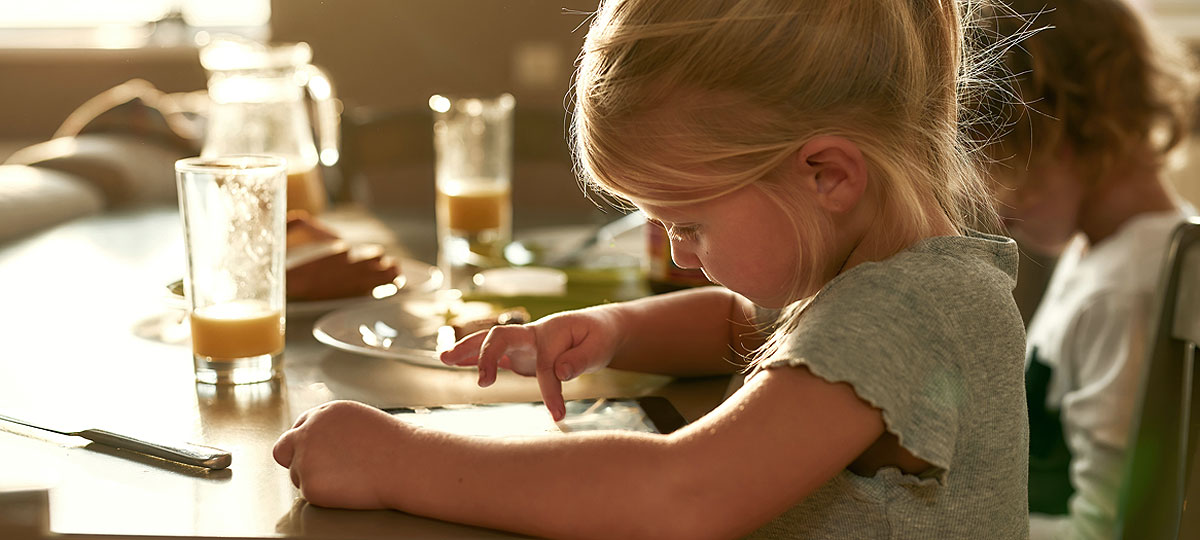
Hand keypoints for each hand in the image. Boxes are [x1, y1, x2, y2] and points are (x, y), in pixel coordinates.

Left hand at [273, 400, 409, 509]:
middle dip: (294, 459)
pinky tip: (348, 488)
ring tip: (348, 479)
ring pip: (297, 474)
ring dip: (316, 479)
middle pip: (283, 448)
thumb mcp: (361, 421)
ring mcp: (306, 458)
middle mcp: (309, 431)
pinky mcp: (310, 484)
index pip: (301, 427)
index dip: (309, 443)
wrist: (405, 465)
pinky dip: (325, 495)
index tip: (320, 454)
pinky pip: (309, 494)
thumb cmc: (394, 446)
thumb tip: (327, 443)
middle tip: (317, 471)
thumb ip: (336, 427)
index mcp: (324, 413)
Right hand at [438, 306, 623, 419]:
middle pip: (501, 337)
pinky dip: (472, 358)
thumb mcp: (598, 347)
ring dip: (467, 350)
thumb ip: (580, 359)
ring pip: (490, 343)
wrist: (597, 328)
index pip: (546, 365)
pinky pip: (492, 355)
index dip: (551, 391)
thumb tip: (560, 371)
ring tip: (443, 358)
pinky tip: (451, 361)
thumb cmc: (598, 337)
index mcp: (552, 333)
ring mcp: (522, 343)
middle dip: (488, 356)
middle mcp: (532, 335)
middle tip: (483, 382)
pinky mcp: (519, 354)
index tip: (558, 415)